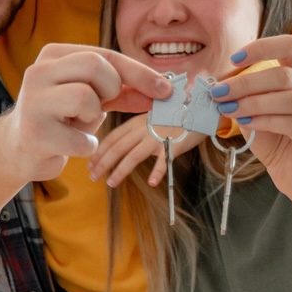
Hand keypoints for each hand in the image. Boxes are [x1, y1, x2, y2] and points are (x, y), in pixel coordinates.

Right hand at [7, 44, 171, 181]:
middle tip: (102, 105)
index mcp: (53, 55)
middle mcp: (38, 71)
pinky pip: (81, 139)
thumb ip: (125, 91)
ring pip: (85, 98)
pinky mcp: (34, 133)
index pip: (105, 54)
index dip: (140, 73)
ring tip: (79, 124)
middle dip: (111, 89)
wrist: (21, 148)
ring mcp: (33, 102)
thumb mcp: (94, 96)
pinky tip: (71, 144)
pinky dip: (86, 146)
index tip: (165, 89)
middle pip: (94, 66)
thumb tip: (162, 91)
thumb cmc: (63, 117)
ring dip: (94, 117)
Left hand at [88, 113, 205, 187]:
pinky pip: (164, 161)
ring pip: (133, 156)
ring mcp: (158, 137)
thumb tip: (126, 145)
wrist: (200, 108)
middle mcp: (144, 129)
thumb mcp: (153, 119)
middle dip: (103, 163)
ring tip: (110, 183)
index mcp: (137, 122)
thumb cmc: (177, 115)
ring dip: (120, 170)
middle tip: (92, 177)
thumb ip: (139, 130)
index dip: (100, 151)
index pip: (113, 137)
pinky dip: (157, 172)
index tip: (90, 163)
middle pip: (118, 147)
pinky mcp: (174, 145)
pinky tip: (151, 183)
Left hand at [211, 34, 291, 197]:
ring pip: (290, 98)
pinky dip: (266, 120)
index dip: (262, 48)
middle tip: (219, 92)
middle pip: (285, 75)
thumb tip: (217, 85)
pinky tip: (247, 123)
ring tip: (229, 109)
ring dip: (254, 102)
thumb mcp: (254, 111)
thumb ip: (243, 96)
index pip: (290, 46)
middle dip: (246, 82)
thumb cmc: (275, 138)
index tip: (234, 59)